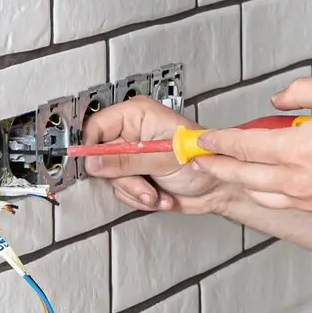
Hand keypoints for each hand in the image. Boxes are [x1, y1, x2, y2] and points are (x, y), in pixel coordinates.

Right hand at [80, 96, 227, 215]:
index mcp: (138, 115)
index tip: (97, 166)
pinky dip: (139, 197)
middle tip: (144, 183)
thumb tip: (94, 161)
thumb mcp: (164, 159)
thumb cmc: (204, 161)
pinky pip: (121, 190)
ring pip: (110, 178)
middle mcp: (133, 132)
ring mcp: (133, 155)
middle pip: (100, 156)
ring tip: (156, 191)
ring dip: (135, 191)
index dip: (92, 148)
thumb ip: (126, 160)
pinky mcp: (136, 174)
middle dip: (123, 178)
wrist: (219, 187)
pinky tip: (159, 195)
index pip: (95, 126)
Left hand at [189, 77, 311, 213]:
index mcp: (296, 148)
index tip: (203, 138)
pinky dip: (260, 192)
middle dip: (214, 165)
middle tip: (200, 157)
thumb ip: (302, 90)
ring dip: (235, 180)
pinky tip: (261, 184)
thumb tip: (278, 100)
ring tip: (225, 169)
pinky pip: (276, 201)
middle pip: (240, 174)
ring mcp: (304, 196)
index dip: (217, 141)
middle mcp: (294, 177)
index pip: (242, 145)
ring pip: (255, 191)